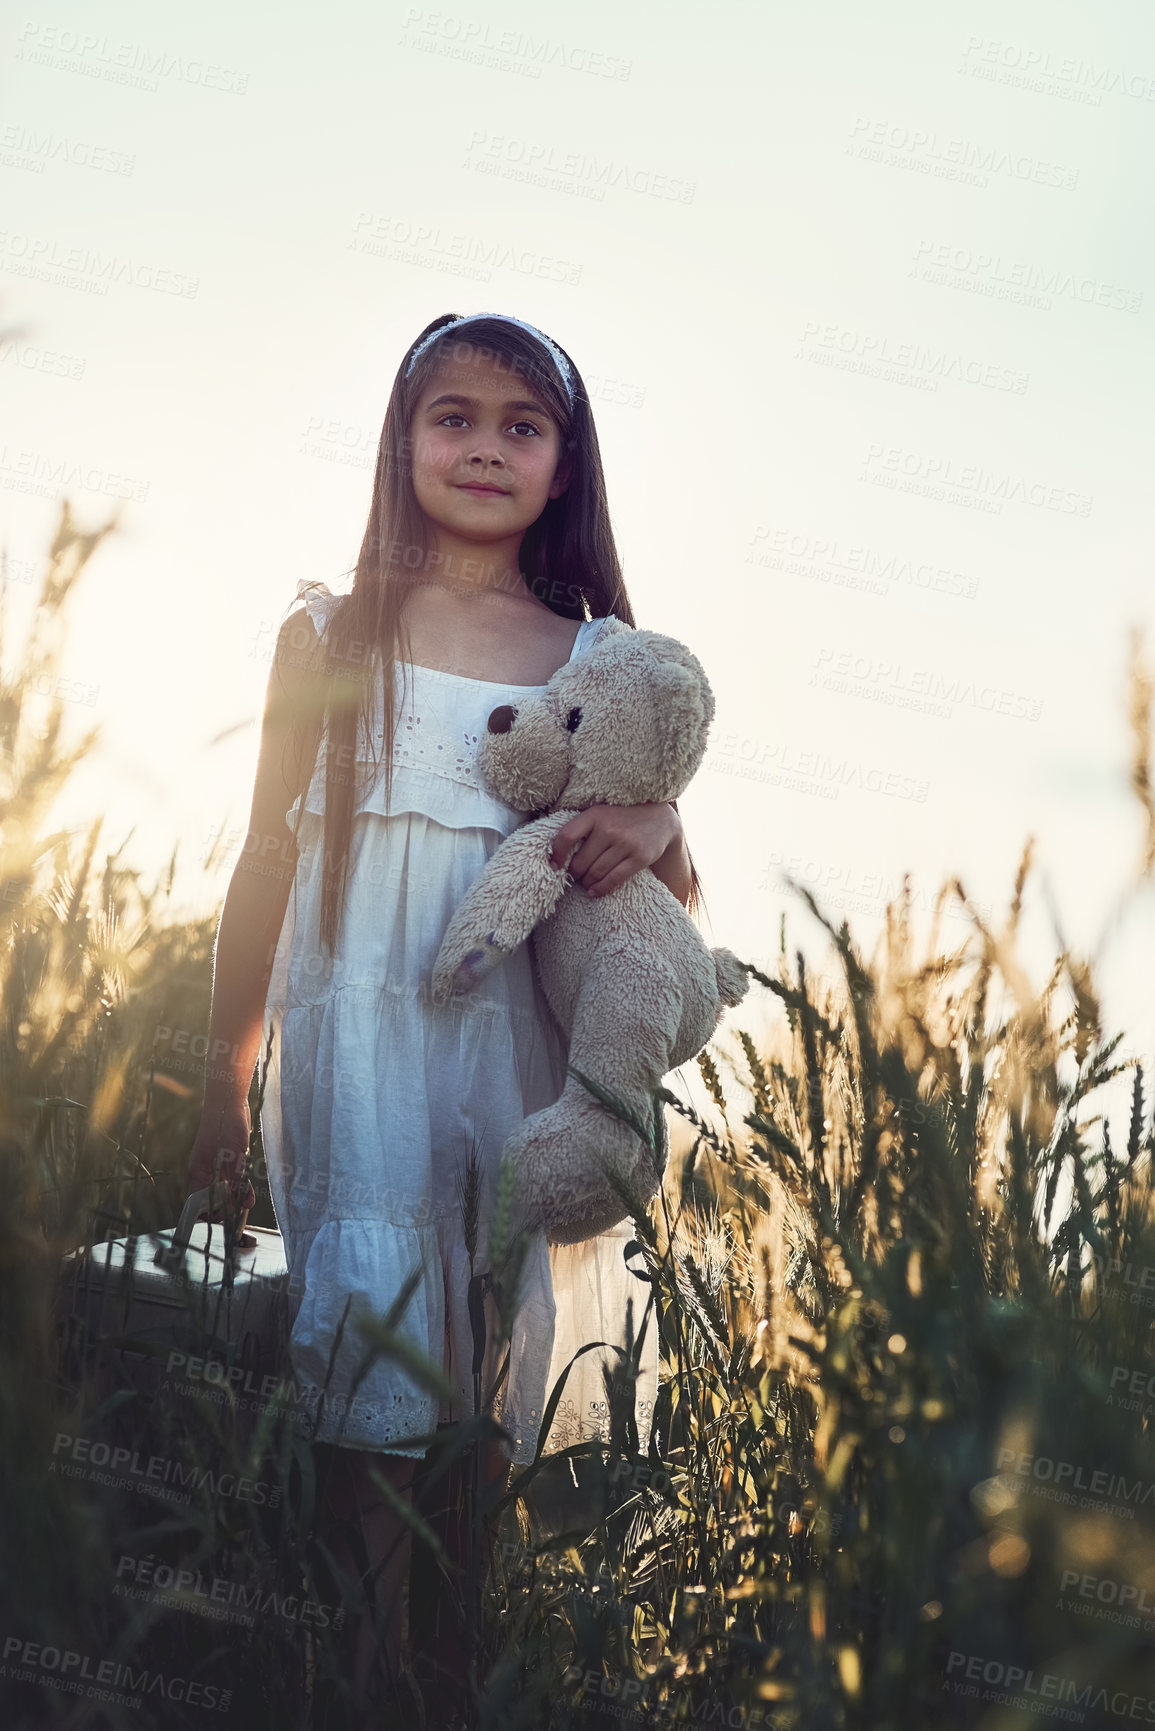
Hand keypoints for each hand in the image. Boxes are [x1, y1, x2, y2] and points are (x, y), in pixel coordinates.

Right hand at [186, 1102, 255, 1220]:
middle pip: (211, 1200)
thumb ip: (239, 1181)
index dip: (208, 1216)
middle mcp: (204, 1173)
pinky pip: (232, 1180)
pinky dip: (240, 1186)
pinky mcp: (227, 1160)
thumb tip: (244, 1204)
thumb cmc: (226, 1126)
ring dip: (234, 1198)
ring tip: (245, 1204)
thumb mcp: (235, 1157)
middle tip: (239, 1216)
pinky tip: (248, 1191)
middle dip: (224, 1210)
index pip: (197, 1204)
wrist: (230, 1102)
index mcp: (198, 1174)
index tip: (223, 1224)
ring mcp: (215, 1167)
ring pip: (223, 1191)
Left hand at [548, 802, 679, 898]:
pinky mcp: (639, 857)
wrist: (661, 818)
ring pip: (596, 873)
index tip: (554, 866)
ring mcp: (626, 843)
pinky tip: (594, 891)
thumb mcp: (601, 812)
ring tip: (585, 883)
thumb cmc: (622, 817)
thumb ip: (582, 826)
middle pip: (581, 861)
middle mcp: (610, 828)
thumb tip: (557, 854)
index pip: (567, 836)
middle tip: (574, 876)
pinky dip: (601, 889)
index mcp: (595, 814)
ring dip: (587, 882)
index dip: (557, 854)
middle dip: (574, 873)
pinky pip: (614, 879)